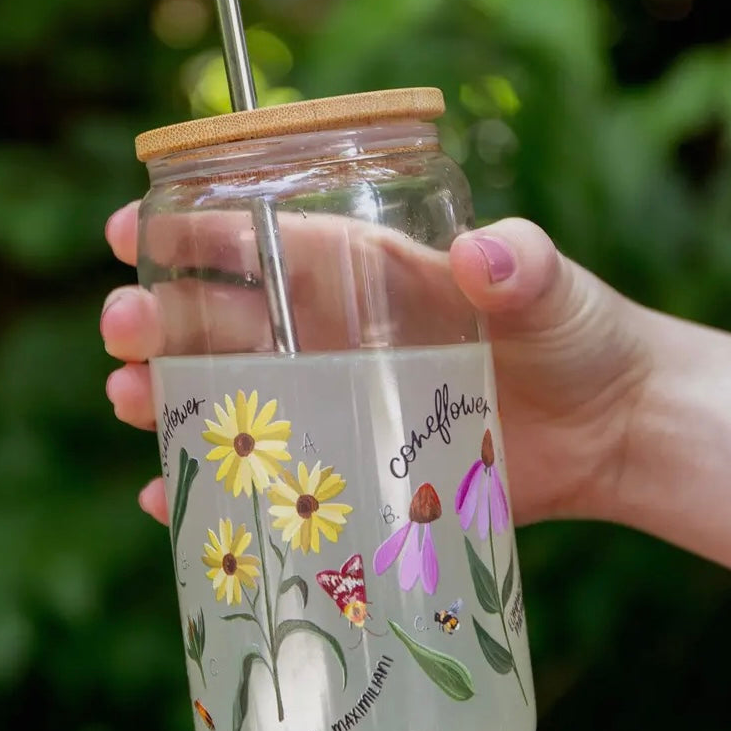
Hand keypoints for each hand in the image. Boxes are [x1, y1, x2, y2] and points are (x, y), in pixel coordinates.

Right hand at [101, 201, 653, 529]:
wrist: (608, 427)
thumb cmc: (574, 335)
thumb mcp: (549, 289)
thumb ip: (522, 264)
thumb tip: (486, 257)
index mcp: (359, 271)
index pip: (256, 238)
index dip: (187, 230)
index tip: (127, 231)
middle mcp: (328, 333)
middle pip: (218, 320)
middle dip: (157, 319)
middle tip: (123, 332)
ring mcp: (332, 403)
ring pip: (223, 393)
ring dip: (166, 396)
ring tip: (130, 401)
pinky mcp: (347, 467)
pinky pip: (264, 475)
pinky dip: (214, 486)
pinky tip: (169, 500)